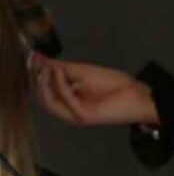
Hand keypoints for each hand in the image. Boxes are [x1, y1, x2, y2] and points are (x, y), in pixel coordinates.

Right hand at [29, 53, 157, 128]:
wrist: (139, 95)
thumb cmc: (116, 86)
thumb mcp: (83, 72)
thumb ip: (61, 68)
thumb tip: (40, 59)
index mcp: (69, 101)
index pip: (45, 90)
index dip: (36, 74)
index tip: (32, 58)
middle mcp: (70, 110)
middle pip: (44, 98)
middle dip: (38, 79)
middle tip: (37, 63)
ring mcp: (77, 115)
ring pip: (50, 101)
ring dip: (46, 82)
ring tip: (48, 66)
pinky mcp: (84, 117)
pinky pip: (66, 99)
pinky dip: (60, 83)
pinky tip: (60, 71)